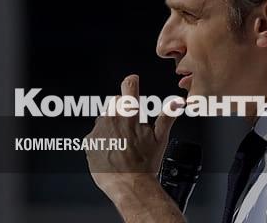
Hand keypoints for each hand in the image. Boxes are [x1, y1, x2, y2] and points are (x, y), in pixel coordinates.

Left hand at [84, 74, 179, 195]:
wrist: (129, 185)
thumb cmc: (145, 164)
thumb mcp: (160, 138)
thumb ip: (167, 116)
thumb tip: (177, 102)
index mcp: (130, 114)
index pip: (129, 87)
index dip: (132, 82)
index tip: (132, 80)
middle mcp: (112, 118)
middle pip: (115, 102)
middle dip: (123, 109)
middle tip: (131, 127)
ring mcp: (99, 130)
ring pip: (105, 117)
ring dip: (112, 124)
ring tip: (122, 142)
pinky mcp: (89, 142)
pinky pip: (95, 133)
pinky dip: (102, 138)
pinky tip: (112, 149)